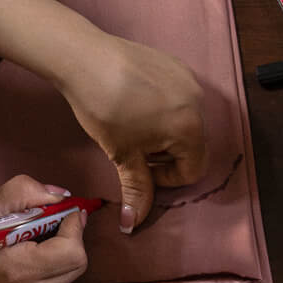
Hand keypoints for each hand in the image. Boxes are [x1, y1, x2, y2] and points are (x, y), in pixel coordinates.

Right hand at [0, 175, 88, 282]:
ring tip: (31, 239)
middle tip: (49, 221)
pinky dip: (48, 267)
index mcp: (15, 270)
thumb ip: (22, 193)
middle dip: (71, 237)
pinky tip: (24, 259)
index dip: (73, 225)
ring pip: (68, 274)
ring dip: (60, 251)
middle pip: (77, 264)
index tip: (63, 210)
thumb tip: (59, 196)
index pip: (71, 251)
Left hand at [61, 34, 208, 232]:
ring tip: (134, 124)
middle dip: (166, 154)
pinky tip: (135, 102)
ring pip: (186, 120)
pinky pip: (178, 96)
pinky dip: (163, 107)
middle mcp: (198, 103)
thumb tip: (133, 225)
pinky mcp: (175, 64)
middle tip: (135, 147)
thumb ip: (136, 189)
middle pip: (193, 145)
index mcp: (191, 129)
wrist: (84, 58)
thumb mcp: (121, 154)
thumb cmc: (104, 108)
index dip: (164, 177)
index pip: (192, 170)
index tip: (139, 166)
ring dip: (165, 131)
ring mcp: (189, 80)